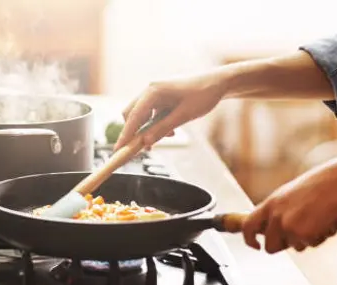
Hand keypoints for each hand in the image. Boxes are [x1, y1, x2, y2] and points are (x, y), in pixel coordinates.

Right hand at [114, 70, 229, 149]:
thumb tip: (145, 142)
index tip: (118, 150)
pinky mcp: (161, 96)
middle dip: (136, 132)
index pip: (133, 117)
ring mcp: (155, 92)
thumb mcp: (184, 116)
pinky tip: (171, 130)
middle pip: (132, 114)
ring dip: (148, 129)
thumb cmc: (203, 95)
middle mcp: (150, 90)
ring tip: (168, 136)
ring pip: (141, 115)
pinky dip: (155, 124)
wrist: (218, 82)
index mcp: (154, 91)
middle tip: (144, 148)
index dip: (125, 135)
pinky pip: (150, 113)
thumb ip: (162, 129)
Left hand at [241, 158, 336, 253]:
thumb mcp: (288, 195)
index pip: (248, 226)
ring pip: (295, 247)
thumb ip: (278, 212)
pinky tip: (326, 221)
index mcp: (270, 204)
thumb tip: (270, 231)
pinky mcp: (303, 235)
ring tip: (317, 220)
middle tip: (298, 235)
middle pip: (270, 246)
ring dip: (306, 239)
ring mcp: (288, 227)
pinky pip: (311, 245)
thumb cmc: (317, 186)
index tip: (255, 245)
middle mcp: (275, 217)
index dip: (249, 239)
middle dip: (283, 246)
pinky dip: (320, 237)